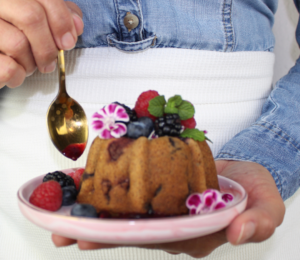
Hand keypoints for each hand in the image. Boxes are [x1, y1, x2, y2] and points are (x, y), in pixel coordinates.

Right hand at [0, 0, 83, 88]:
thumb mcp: (33, 14)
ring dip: (32, 63)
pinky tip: (16, 73)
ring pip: (17, 43)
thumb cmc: (11, 33)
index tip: (68, 41)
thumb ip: (57, 13)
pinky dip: (18, 76)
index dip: (62, 18)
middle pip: (31, 15)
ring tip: (28, 65)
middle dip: (49, 46)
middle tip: (51, 61)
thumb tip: (76, 25)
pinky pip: (7, 67)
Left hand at [52, 160, 284, 257]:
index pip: (153, 240)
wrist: (243, 170)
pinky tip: (87, 184)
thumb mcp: (265, 202)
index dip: (121, 238)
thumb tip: (240, 233)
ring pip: (127, 213)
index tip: (88, 238)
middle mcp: (173, 225)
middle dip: (96, 230)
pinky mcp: (160, 190)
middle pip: (132, 229)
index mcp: (193, 234)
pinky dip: (110, 187)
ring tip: (61, 213)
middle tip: (62, 231)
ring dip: (96, 211)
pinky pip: (133, 190)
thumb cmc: (252, 188)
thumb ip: (260, 220)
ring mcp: (164, 207)